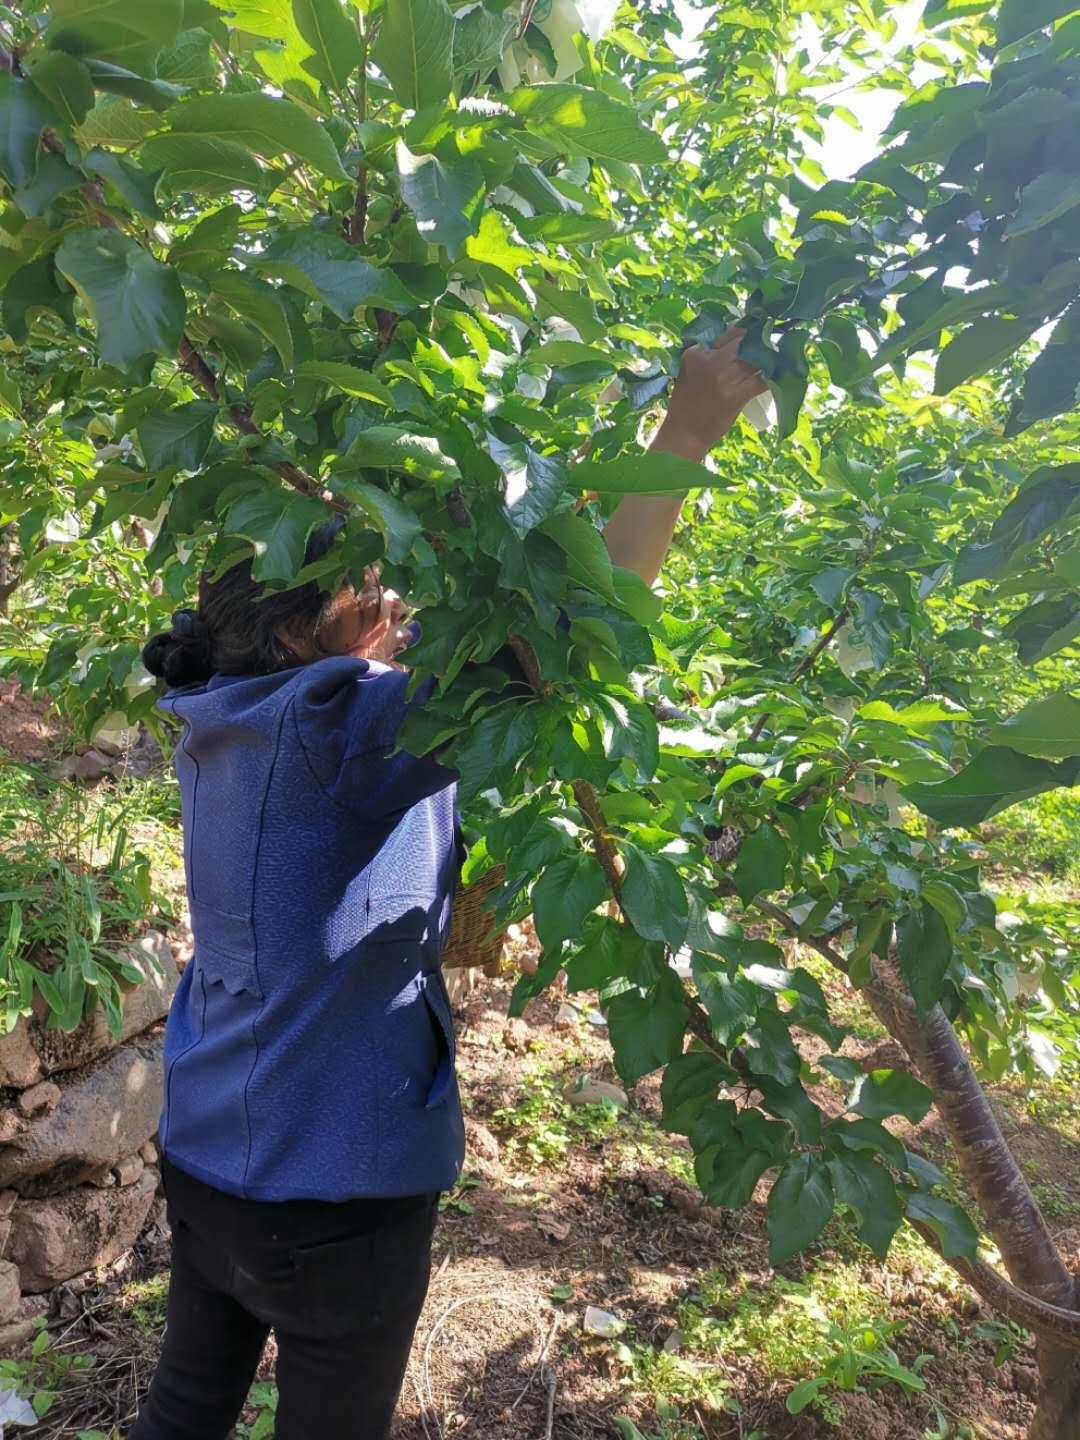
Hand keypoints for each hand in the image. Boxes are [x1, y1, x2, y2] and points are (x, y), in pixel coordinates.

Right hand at [652, 327, 767, 462]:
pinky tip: (779, 377)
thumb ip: (701, 355)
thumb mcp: (686, 371)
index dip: (747, 332)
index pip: (729, 332)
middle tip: (773, 343)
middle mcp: (710, 362)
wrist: (684, 433)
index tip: (756, 335)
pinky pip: (760, 382)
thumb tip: (725, 340)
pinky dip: (772, 379)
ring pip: (755, 360)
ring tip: (781, 357)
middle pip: (744, 342)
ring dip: (771, 358)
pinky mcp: (734, 396)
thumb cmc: (685, 404)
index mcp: (697, 353)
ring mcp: (723, 379)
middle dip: (761, 341)